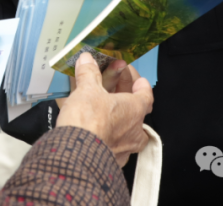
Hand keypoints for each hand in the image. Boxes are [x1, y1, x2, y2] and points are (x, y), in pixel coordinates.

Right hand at [57, 52, 152, 166]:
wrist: (77, 153)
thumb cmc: (88, 121)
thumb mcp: (86, 89)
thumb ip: (88, 73)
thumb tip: (87, 61)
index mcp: (134, 109)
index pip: (146, 95)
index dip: (141, 85)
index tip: (138, 80)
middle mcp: (134, 130)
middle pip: (138, 112)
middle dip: (127, 99)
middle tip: (117, 90)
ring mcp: (125, 148)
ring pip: (129, 132)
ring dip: (121, 122)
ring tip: (109, 115)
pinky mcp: (113, 161)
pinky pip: (117, 147)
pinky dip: (110, 138)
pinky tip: (100, 135)